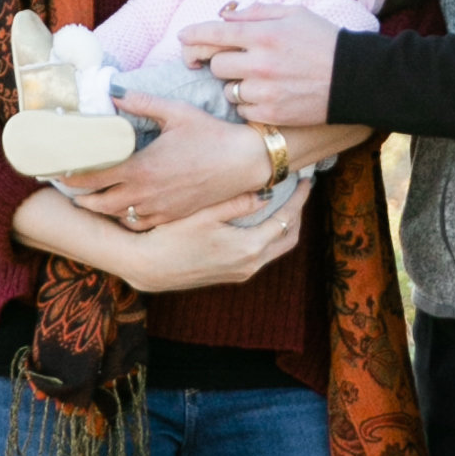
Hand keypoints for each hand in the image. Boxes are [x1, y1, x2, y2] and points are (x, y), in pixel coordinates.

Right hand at [11, 177, 308, 290]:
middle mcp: (250, 264)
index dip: (299, 199)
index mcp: (248, 248)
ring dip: (283, 225)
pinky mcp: (229, 275)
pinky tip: (259, 220)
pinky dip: (268, 236)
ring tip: (283, 202)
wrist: (147, 267)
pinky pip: (261, 254)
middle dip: (297, 213)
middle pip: (288, 238)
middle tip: (299, 190)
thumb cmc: (171, 237)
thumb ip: (237, 203)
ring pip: (275, 248)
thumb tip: (266, 193)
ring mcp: (240, 273)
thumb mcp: (204, 214)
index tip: (307, 180)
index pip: (286, 220)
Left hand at [62, 100, 267, 230]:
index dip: (71, 175)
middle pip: (98, 203)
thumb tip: (113, 90)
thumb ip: (141, 101)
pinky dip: (124, 217)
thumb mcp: (175, 112)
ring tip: (89, 196)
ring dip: (100, 208)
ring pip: (117, 215)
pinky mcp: (172, 216)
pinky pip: (138, 223)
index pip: (93, 177)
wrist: (245, 162)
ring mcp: (159, 209)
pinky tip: (122, 206)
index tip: (57, 169)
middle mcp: (146, 194)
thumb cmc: (211, 134)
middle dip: (79, 196)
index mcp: (142, 168)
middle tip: (67, 184)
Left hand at [186, 10, 339, 126]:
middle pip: (216, 65)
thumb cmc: (325, 41)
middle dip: (222, 62)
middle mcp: (259, 62)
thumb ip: (257, 13)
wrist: (354, 78)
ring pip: (227, 90)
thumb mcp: (295, 14)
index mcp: (263, 34)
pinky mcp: (270, 112)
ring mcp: (264, 90)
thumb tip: (225, 16)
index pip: (214, 33)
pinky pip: (243, 110)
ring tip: (259, 80)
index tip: (183, 38)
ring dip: (236, 85)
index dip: (193, 35)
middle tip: (237, 61)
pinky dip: (250, 104)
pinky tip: (269, 95)